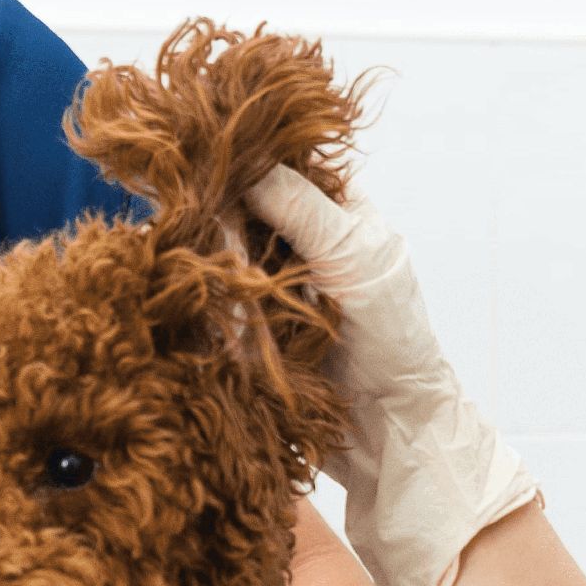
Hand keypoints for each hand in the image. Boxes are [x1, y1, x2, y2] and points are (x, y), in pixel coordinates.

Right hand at [242, 164, 543, 585]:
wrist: (387, 429)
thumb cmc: (391, 338)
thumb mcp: (353, 259)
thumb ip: (301, 208)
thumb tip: (243, 162)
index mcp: (335, 209)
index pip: (276, 163)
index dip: (239, 157)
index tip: (201, 156)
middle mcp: (299, 237)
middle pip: (238, 203)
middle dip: (217, 211)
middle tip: (201, 222)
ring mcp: (270, 280)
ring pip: (219, 247)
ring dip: (207, 254)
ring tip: (200, 262)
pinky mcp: (246, 321)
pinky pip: (213, 293)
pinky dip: (203, 292)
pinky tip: (194, 291)